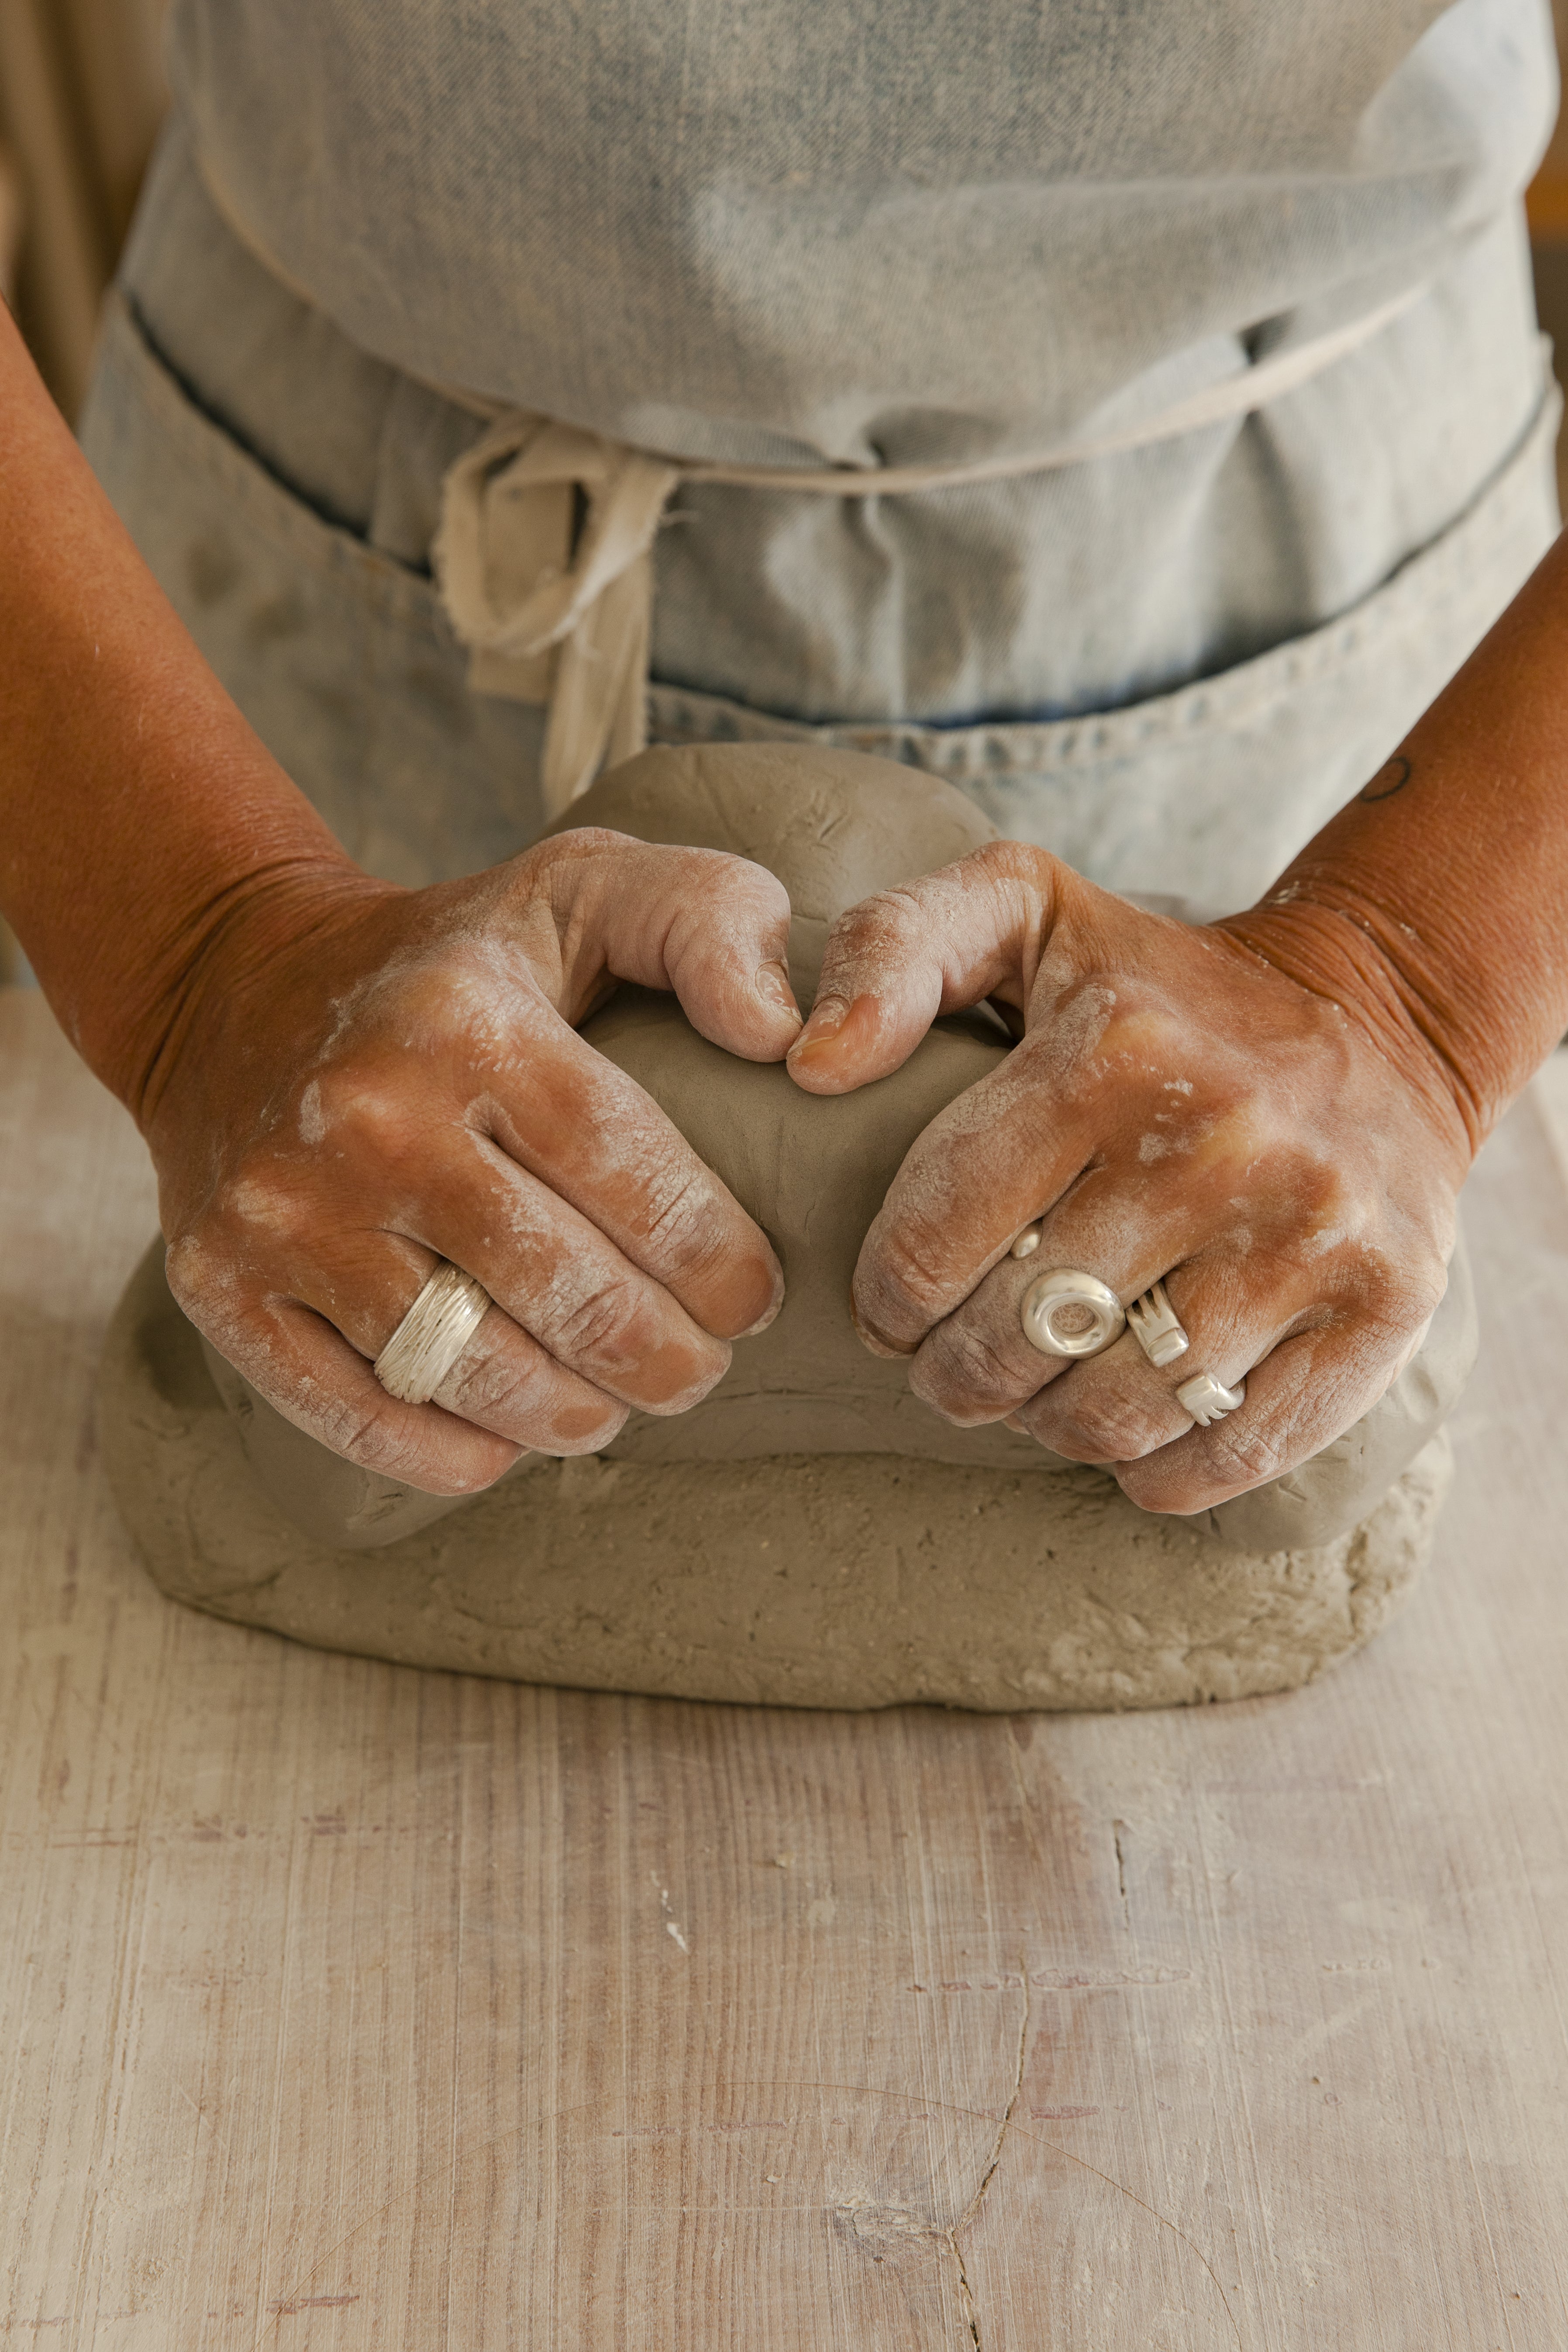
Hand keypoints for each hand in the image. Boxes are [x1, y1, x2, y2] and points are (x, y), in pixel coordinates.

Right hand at [148, 829, 802, 1492]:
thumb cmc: (451, 959)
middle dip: (662, 1358)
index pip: (627, 1170)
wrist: (230, 986)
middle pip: (560, 1288)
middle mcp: (367, 1116)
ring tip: (611, 1406)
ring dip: (569, 1415)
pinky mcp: (220, 1283)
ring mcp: (283, 1208)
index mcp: (468, 1020)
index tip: (754, 1299)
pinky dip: (451, 1452)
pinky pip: (360, 1415)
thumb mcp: (583, 886)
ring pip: (467, 1368)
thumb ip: (711, 923)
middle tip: (696, 1370)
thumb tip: (787, 1036)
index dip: (715, 1261)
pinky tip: (505, 1439)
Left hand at [785, 842, 1471, 1513]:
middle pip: (1014, 1343)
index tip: (892, 1307)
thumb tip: (810, 1061)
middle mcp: (1221, 1143)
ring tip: (1040, 1384)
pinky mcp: (1384, 1310)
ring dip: (1046, 1423)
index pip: (931, 1242)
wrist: (1381, 1016)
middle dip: (955, 1373)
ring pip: (1111, 1415)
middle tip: (957, 1360)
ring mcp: (1313, 1234)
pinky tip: (1129, 1427)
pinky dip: (1154, 1471)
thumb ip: (892, 947)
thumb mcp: (1019, 908)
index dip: (886, 1301)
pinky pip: (1224, 1458)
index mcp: (1113, 1050)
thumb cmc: (1159, 986)